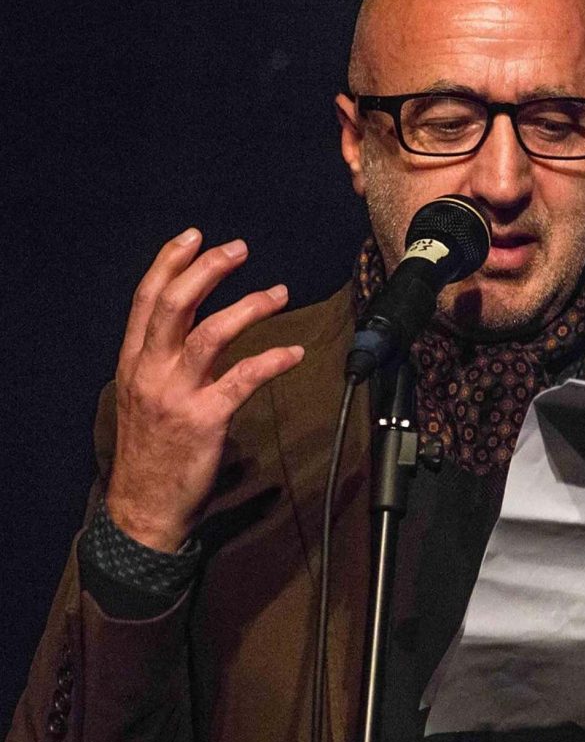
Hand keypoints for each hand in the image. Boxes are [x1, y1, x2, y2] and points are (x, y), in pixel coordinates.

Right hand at [104, 228, 303, 552]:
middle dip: (208, 270)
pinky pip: (243, 380)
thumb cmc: (152, 448)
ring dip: (248, 307)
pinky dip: (272, 360)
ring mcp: (176, 395)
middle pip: (175, 305)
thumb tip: (194, 326)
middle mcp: (150, 371)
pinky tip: (294, 353)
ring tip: (278, 292)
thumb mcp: (142, 394)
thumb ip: (161, 358)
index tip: (194, 236)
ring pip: (210, 334)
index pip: (147, 299)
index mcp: (133, 361)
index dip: (169, 262)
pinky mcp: (205, 420)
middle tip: (240, 249)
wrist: (144, 506)